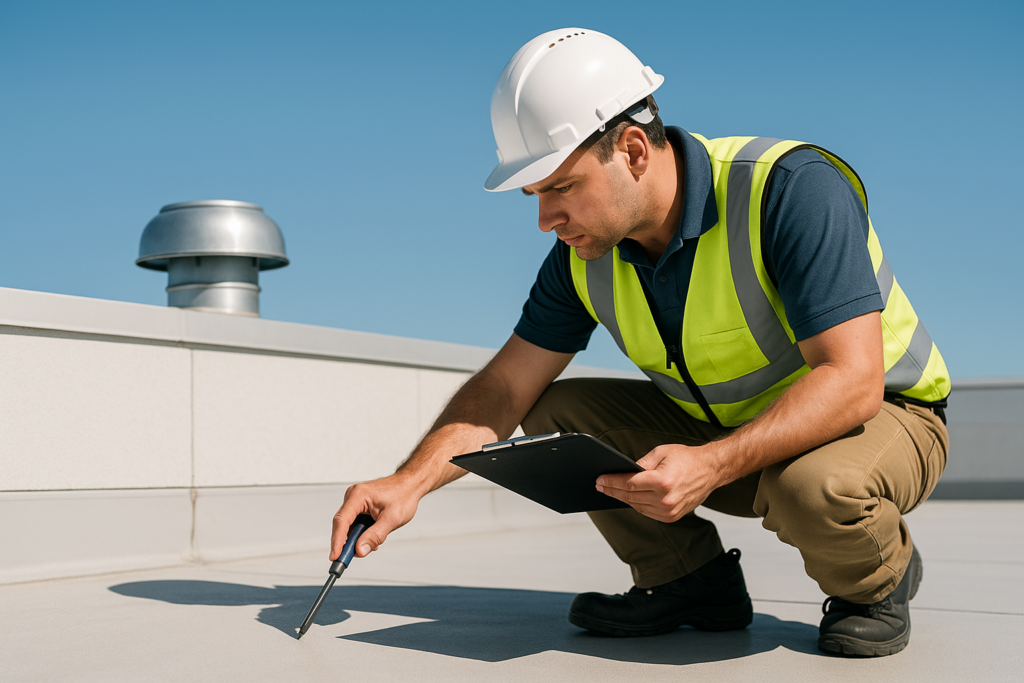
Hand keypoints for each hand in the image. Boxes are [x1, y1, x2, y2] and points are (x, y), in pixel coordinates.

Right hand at [330, 473, 422, 560]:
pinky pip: (355, 523)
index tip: (335, 556)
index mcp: (359, 495)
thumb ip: (375, 535)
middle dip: (347, 543)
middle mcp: (353, 496)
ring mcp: (355, 500)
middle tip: (348, 559)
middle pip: (342, 524)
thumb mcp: (392, 519)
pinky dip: (362, 533)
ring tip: (373, 543)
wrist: (410, 485)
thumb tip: (359, 550)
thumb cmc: (404, 496)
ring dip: (358, 538)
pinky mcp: (359, 505)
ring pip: (349, 526)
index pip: (342, 521)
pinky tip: (374, 535)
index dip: (337, 541)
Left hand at [595, 444, 721, 522]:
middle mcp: (666, 499)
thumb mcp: (661, 452)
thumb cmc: (687, 458)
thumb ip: (640, 463)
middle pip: (630, 497)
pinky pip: (647, 512)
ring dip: (622, 499)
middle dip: (612, 490)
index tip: (599, 480)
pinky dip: (636, 505)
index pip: (629, 484)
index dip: (611, 482)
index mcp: (662, 481)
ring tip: (610, 491)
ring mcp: (669, 510)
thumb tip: (624, 471)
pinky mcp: (672, 516)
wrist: (711, 470)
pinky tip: (628, 498)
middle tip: (599, 486)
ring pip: (637, 507)